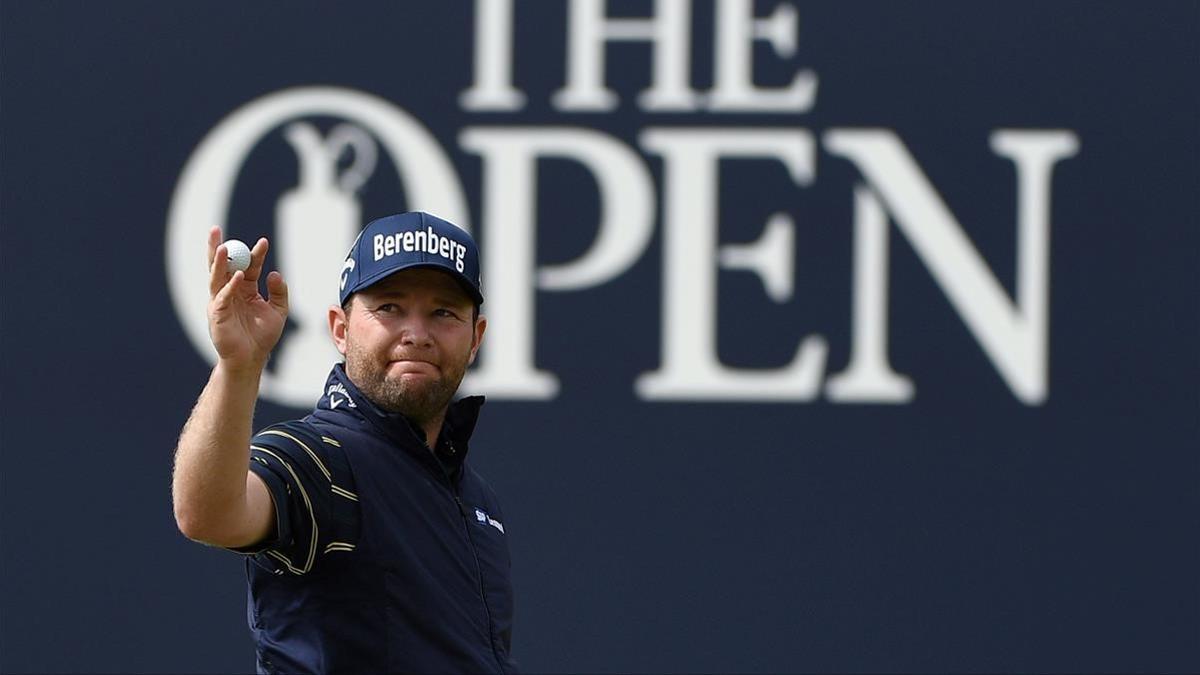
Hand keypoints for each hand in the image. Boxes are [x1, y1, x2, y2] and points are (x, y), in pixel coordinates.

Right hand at [206, 227, 288, 371]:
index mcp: (245, 289)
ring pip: (216, 277)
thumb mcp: (278, 311)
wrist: (252, 358)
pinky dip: (230, 286)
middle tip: (216, 229)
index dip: (255, 254)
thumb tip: (274, 272)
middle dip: (218, 247)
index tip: (264, 241)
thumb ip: (279, 292)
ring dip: (218, 262)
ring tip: (222, 247)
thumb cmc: (262, 336)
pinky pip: (222, 296)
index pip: (249, 266)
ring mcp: (221, 301)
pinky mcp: (217, 314)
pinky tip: (240, 276)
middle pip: (222, 265)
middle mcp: (230, 292)